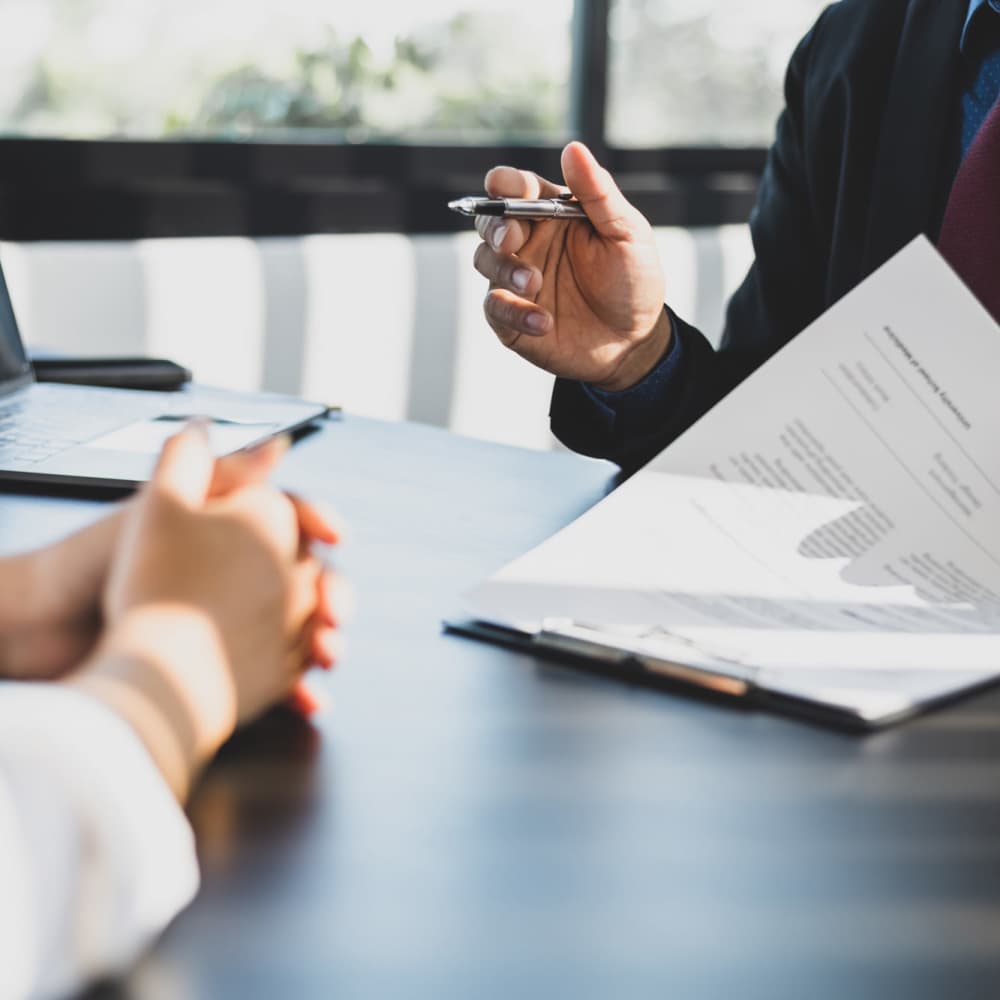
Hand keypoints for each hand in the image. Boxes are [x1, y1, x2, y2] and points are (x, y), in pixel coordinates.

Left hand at [68, 426, 345, 798]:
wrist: (44, 631)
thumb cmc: (92, 562)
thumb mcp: (158, 508)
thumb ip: (215, 473)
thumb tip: (279, 442)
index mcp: (222, 532)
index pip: (288, 519)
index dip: (317, 525)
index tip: (335, 536)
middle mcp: (233, 575)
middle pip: (304, 579)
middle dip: (332, 592)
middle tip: (333, 609)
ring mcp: (231, 624)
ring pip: (299, 630)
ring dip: (324, 640)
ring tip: (327, 652)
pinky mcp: (223, 671)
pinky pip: (275, 680)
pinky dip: (297, 688)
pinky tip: (307, 696)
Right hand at [473, 141, 672, 391]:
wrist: (635, 342)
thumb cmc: (633, 282)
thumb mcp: (627, 233)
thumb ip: (598, 193)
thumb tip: (574, 148)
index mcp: (552, 213)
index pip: (516, 188)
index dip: (507, 184)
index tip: (511, 189)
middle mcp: (529, 242)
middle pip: (489, 221)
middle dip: (494, 226)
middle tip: (513, 241)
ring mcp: (516, 280)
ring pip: (484, 260)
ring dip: (504, 269)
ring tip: (534, 284)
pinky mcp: (511, 317)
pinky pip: (495, 307)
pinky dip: (513, 312)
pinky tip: (543, 321)